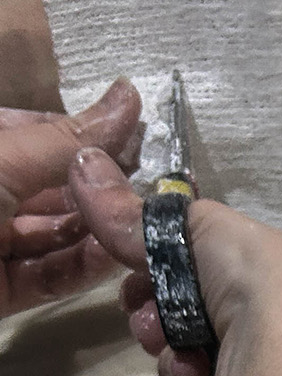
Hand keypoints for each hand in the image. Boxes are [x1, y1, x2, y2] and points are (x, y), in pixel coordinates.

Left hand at [0, 77, 141, 315]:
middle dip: (96, 185)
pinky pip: (46, 277)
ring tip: (144, 223)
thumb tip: (129, 98)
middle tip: (153, 188)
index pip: (32, 128)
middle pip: (46, 184)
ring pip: (52, 233)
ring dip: (96, 229)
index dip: (83, 133)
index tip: (138, 138)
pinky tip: (114, 257)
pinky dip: (80, 268)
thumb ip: (66, 138)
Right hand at [68, 148, 281, 375]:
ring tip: (163, 348)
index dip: (197, 271)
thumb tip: (87, 173)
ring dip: (179, 348)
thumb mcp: (209, 230)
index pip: (259, 271)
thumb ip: (150, 219)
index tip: (154, 276)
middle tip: (145, 317)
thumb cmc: (273, 296)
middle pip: (236, 317)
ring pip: (231, 360)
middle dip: (175, 313)